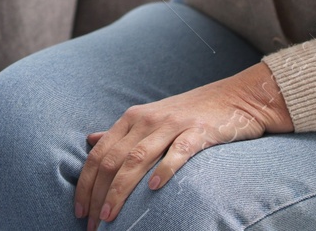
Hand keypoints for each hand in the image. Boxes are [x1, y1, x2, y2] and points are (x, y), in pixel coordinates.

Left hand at [75, 62, 291, 228]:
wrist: (237, 97)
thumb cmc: (191, 113)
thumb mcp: (150, 118)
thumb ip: (121, 133)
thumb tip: (90, 141)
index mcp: (132, 119)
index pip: (99, 154)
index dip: (85, 183)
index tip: (79, 211)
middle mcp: (147, 120)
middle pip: (113, 160)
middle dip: (99, 195)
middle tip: (92, 224)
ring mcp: (173, 124)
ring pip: (138, 158)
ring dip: (120, 190)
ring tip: (110, 216)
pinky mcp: (199, 131)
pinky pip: (178, 152)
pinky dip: (164, 169)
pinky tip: (153, 189)